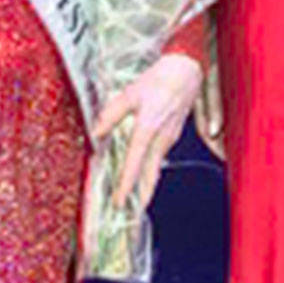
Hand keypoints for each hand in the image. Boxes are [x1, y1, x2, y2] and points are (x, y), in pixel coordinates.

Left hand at [95, 53, 204, 211]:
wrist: (187, 70)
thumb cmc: (158, 79)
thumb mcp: (129, 93)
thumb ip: (111, 115)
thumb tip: (96, 133)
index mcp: (148, 128)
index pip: (134, 162)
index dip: (126, 183)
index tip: (119, 200)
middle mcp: (161, 137)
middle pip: (151, 174)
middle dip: (143, 195)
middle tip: (134, 212)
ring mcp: (170, 137)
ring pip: (156, 166)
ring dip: (147, 182)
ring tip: (137, 197)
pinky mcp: (173, 133)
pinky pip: (160, 155)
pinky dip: (152, 167)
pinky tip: (145, 169)